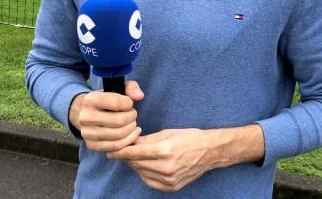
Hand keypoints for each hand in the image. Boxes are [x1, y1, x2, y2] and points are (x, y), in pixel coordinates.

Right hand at [69, 80, 144, 152]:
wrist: (87, 113)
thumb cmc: (107, 100)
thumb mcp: (118, 88)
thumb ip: (131, 88)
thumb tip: (139, 96)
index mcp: (90, 100)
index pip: (116, 103)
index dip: (128, 103)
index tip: (129, 104)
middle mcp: (85, 117)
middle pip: (120, 121)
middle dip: (132, 117)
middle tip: (133, 115)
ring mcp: (87, 133)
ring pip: (119, 135)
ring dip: (131, 129)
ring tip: (132, 123)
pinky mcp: (92, 145)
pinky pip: (116, 147)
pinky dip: (128, 140)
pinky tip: (132, 134)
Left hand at [107, 125, 263, 192]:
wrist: (210, 151)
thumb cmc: (189, 138)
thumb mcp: (167, 133)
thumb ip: (146, 139)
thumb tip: (128, 142)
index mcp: (165, 150)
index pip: (134, 153)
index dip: (121, 152)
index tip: (111, 151)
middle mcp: (166, 167)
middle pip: (136, 164)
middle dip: (128, 158)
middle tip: (123, 151)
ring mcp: (169, 179)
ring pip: (142, 174)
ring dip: (136, 166)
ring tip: (136, 158)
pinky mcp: (172, 187)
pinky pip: (150, 182)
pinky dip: (145, 175)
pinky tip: (147, 167)